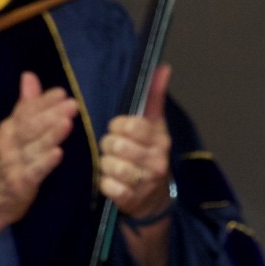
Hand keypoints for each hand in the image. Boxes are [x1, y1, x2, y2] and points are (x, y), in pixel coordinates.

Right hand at [0, 70, 76, 265]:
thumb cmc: (4, 164)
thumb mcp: (11, 132)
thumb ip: (25, 106)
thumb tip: (30, 76)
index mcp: (8, 129)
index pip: (26, 111)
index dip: (44, 102)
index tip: (62, 92)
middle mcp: (8, 143)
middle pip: (30, 126)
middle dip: (51, 114)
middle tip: (72, 104)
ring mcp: (12, 163)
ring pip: (33, 146)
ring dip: (50, 134)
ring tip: (67, 122)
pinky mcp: (18, 183)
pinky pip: (33, 171)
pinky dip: (44, 162)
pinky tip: (57, 154)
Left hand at [100, 64, 172, 217]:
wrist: (153, 197)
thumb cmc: (146, 152)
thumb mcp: (152, 125)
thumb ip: (153, 96)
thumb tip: (162, 66)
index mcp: (159, 138)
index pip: (132, 125)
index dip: (117, 126)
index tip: (117, 129)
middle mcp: (156, 159)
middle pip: (116, 144)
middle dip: (108, 145)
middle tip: (112, 149)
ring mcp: (145, 181)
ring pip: (110, 165)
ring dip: (105, 164)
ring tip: (110, 164)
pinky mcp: (131, 199)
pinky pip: (107, 186)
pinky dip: (104, 183)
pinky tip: (110, 181)